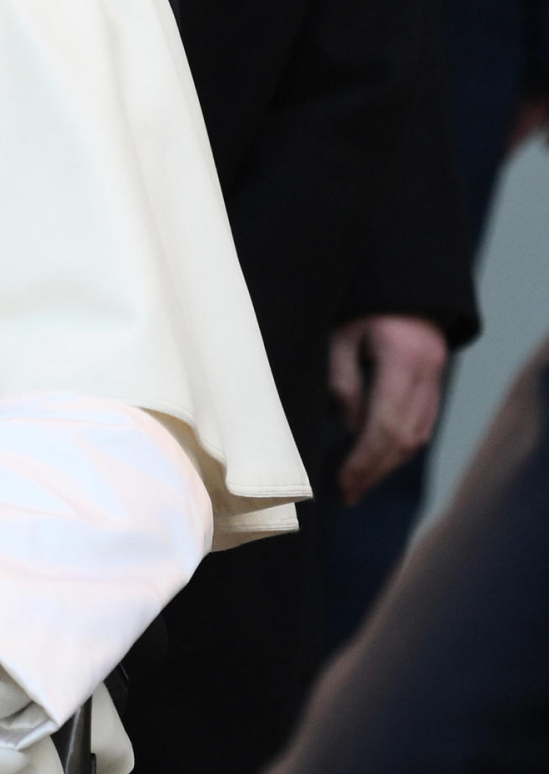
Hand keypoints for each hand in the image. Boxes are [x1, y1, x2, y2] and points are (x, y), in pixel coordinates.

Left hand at [328, 313, 448, 505]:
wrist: (398, 279)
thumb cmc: (358, 304)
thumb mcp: (338, 334)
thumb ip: (341, 380)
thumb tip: (350, 428)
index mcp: (403, 358)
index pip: (386, 423)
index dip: (365, 458)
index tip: (342, 481)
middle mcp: (428, 371)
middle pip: (406, 437)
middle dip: (376, 470)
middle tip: (347, 494)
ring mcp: (437, 377)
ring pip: (418, 434)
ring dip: (389, 463)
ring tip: (357, 485)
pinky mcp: (435, 380)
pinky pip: (422, 422)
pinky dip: (401, 445)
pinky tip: (377, 459)